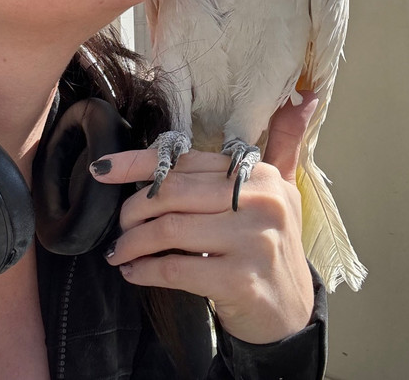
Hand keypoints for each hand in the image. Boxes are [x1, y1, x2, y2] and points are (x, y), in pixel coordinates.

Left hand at [89, 91, 318, 344]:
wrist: (292, 314)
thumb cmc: (273, 246)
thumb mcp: (284, 190)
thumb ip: (285, 142)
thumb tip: (305, 94)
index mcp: (262, 175)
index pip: (188, 160)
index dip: (140, 163)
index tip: (103, 170)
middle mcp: (260, 201)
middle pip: (174, 192)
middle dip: (134, 207)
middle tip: (120, 224)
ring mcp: (252, 241)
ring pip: (170, 229)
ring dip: (133, 241)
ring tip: (120, 250)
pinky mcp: (239, 280)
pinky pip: (176, 268)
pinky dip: (146, 270)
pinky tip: (134, 272)